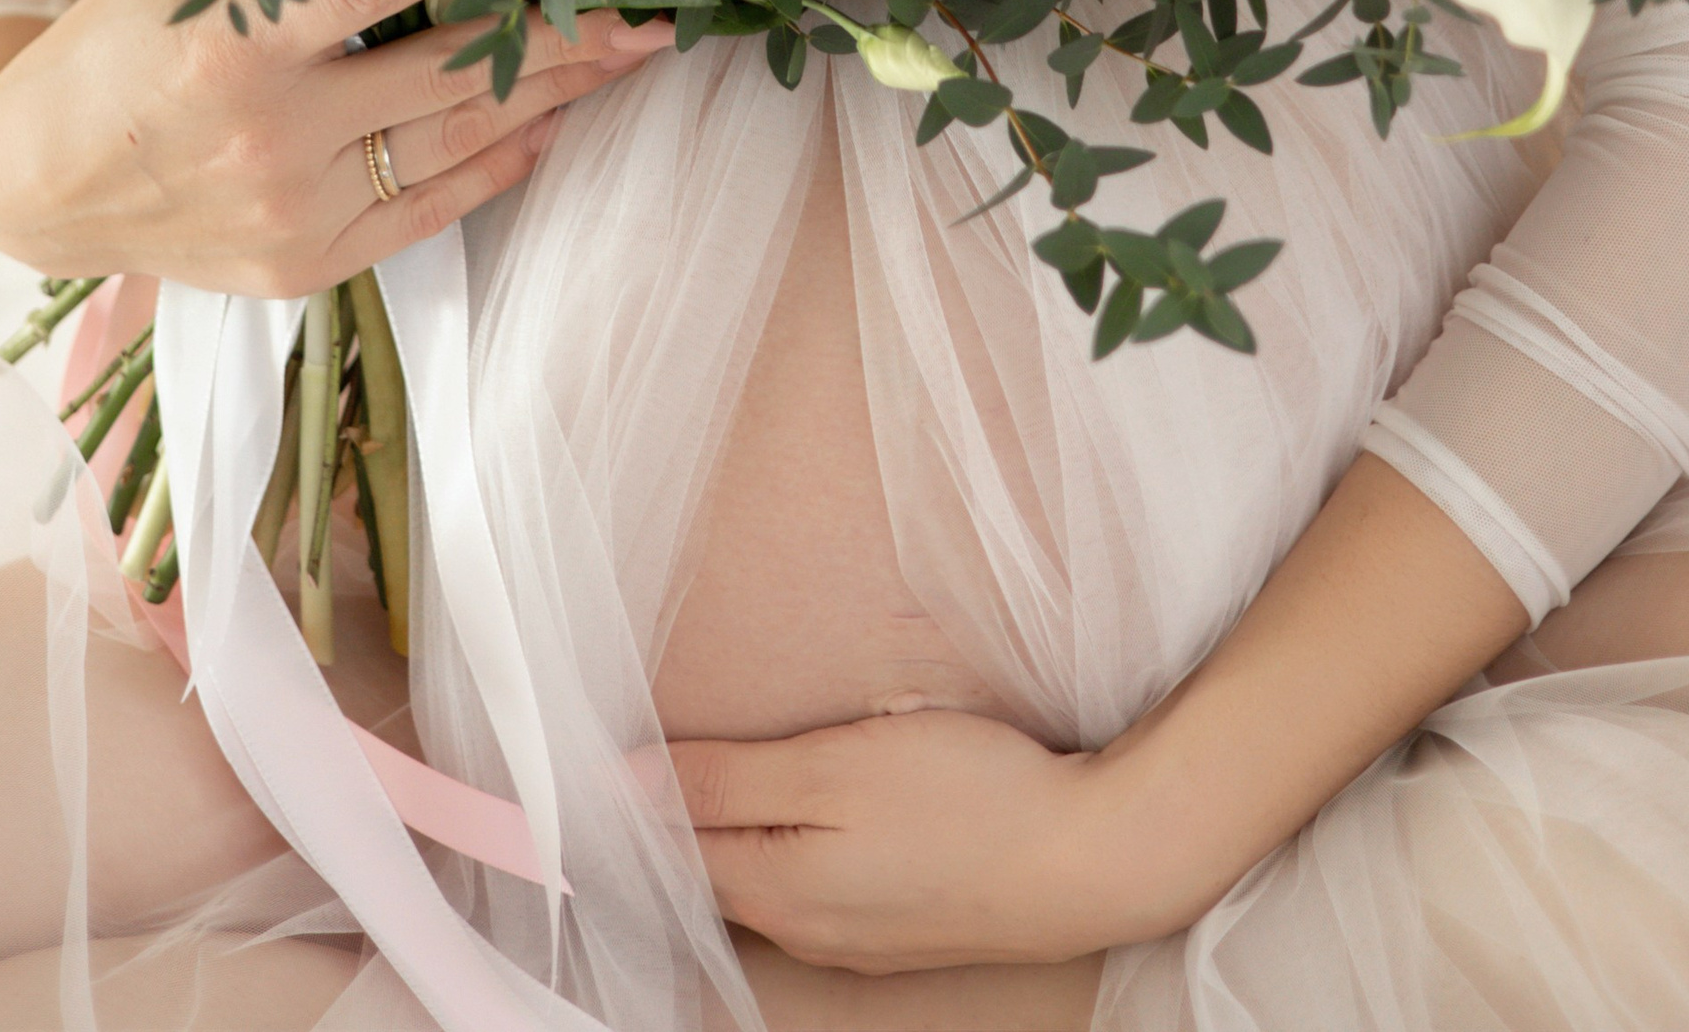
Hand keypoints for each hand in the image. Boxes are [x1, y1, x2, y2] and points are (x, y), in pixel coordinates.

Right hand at [0, 0, 673, 290]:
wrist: (30, 184)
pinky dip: (496, 168)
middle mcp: (274, 138)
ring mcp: (294, 211)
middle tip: (650, 5)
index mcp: (231, 50)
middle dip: (560, 34)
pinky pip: (426, 210)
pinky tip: (550, 126)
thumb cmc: (103, 54)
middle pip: (449, 74)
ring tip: (627, 56)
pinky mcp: (303, 264)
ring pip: (454, 143)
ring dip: (553, 98)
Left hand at [670, 706, 1156, 974]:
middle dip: (680, 816)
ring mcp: (856, 935)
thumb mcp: (831, 767)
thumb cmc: (965, 800)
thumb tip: (622, 784)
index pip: (669, 848)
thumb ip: (727, 779)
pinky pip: (818, 885)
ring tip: (717, 771)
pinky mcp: (900, 925)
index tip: (602, 752)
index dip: (632, 799)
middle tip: (650, 752)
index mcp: (775, 888)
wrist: (1086, 860)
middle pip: (714, 868)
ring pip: (767, 876)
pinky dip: (794, 844)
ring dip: (739, 828)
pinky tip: (809, 807)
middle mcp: (804, 927)